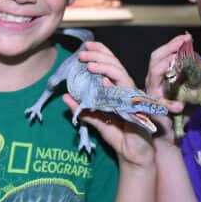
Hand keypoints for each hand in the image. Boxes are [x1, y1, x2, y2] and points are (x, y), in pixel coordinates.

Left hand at [62, 41, 154, 168]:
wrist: (133, 154)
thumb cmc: (119, 136)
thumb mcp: (97, 120)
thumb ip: (83, 109)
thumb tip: (65, 97)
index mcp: (118, 89)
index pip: (110, 65)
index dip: (100, 53)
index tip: (85, 47)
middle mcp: (126, 89)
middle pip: (115, 65)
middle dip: (99, 55)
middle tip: (82, 53)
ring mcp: (132, 96)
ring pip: (120, 73)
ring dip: (104, 67)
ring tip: (88, 65)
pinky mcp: (135, 106)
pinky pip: (126, 92)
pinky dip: (114, 85)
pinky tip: (104, 81)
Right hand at [144, 33, 200, 148]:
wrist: (170, 136)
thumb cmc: (179, 111)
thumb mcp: (193, 94)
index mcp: (162, 76)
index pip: (163, 54)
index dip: (173, 44)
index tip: (186, 37)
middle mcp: (153, 82)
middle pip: (155, 58)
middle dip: (168, 48)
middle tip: (182, 42)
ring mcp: (151, 94)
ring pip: (153, 74)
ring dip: (166, 66)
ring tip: (179, 61)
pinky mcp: (153, 110)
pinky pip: (160, 104)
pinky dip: (171, 105)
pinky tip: (181, 106)